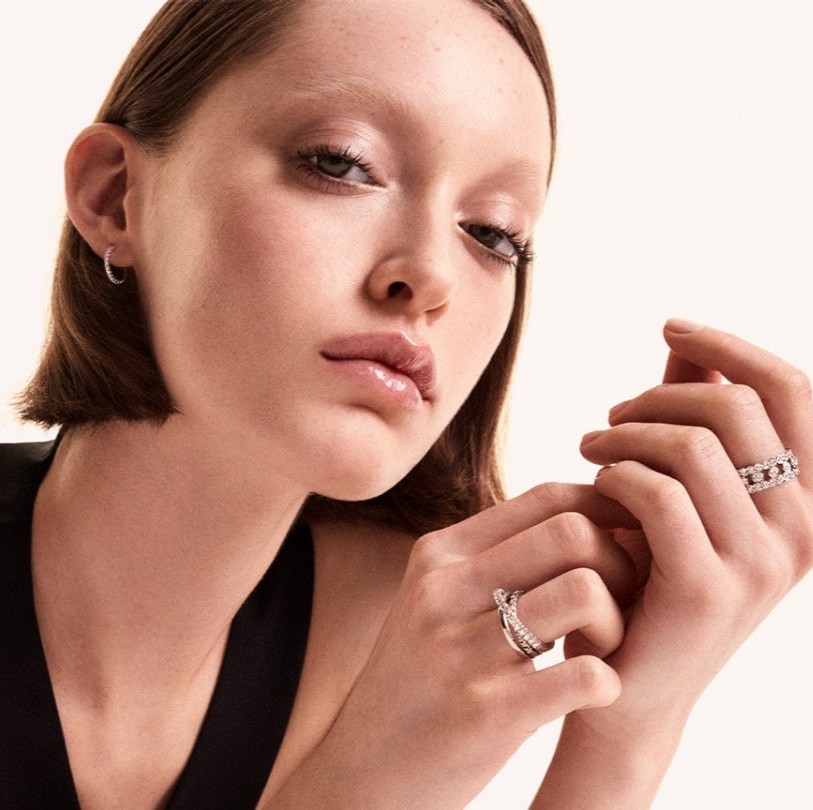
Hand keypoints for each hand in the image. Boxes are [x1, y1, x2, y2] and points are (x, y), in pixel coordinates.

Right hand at [270, 486, 637, 807]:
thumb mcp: (435, 601)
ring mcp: (462, 651)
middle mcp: (444, 591)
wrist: (363, 769)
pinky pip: (582, 674)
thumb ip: (492, 559)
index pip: (546, 498)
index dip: (605, 510)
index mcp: (439, 554)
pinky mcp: (485, 713)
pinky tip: (593, 691)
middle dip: (621, 562)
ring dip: (616, 621)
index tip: (627, 539)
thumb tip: (578, 523)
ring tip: (604, 646)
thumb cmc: (418, 677)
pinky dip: (607, 681)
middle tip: (624, 598)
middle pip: (571, 534)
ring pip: (582, 592)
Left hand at [577, 319, 812, 736]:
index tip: (671, 326)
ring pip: (692, 445)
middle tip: (610, 417)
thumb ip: (693, 416)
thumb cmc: (654, 572)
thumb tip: (682, 339)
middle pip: (735, 408)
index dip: (730, 348)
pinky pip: (656, 492)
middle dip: (658, 395)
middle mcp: (806, 529)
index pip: (794, 391)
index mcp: (810, 498)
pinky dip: (614, 473)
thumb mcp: (685, 488)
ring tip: (589, 446)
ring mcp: (764, 563)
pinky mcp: (710, 589)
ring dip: (625, 432)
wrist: (633, 678)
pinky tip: (590, 481)